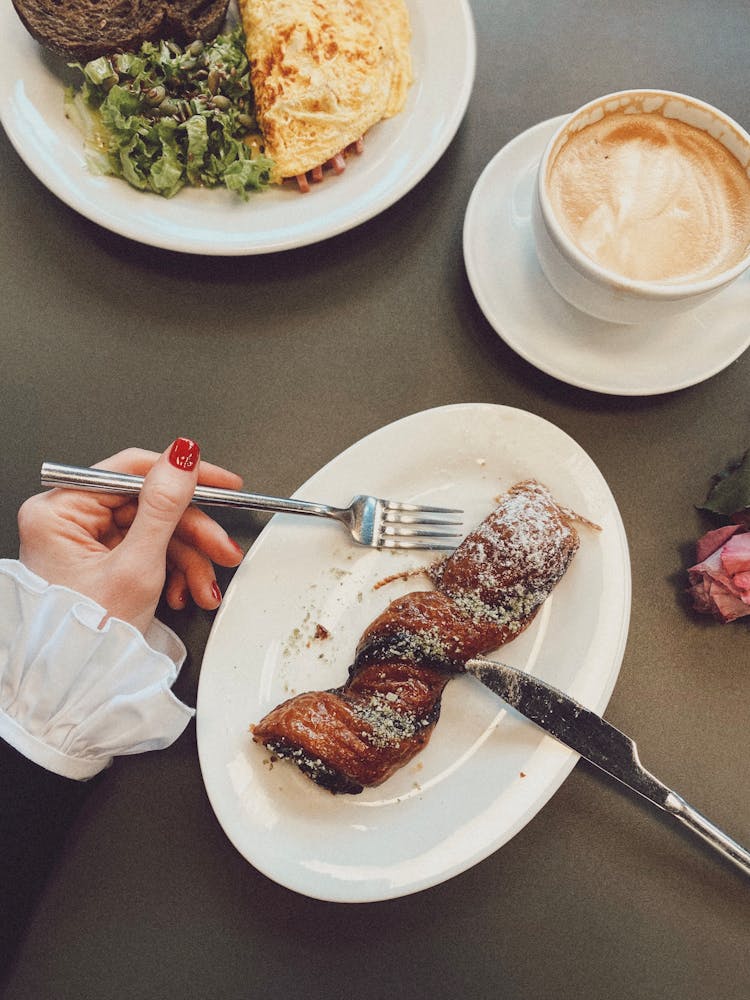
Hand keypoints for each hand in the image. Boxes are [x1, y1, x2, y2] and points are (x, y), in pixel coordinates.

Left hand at [17, 439, 243, 633]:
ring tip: (203, 588)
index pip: (132, 471)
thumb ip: (163, 506)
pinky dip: (172, 573)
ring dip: (188, 561)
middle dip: (192, 535)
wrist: (76, 691)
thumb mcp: (136, 566)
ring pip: (155, 531)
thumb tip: (181, 456)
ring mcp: (84, 541)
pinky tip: (181, 593)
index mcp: (60, 510)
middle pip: (150, 505)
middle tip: (222, 550)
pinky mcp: (100, 561)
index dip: (184, 477)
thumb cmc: (87, 639)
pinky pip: (148, 551)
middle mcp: (67, 520)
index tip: (223, 483)